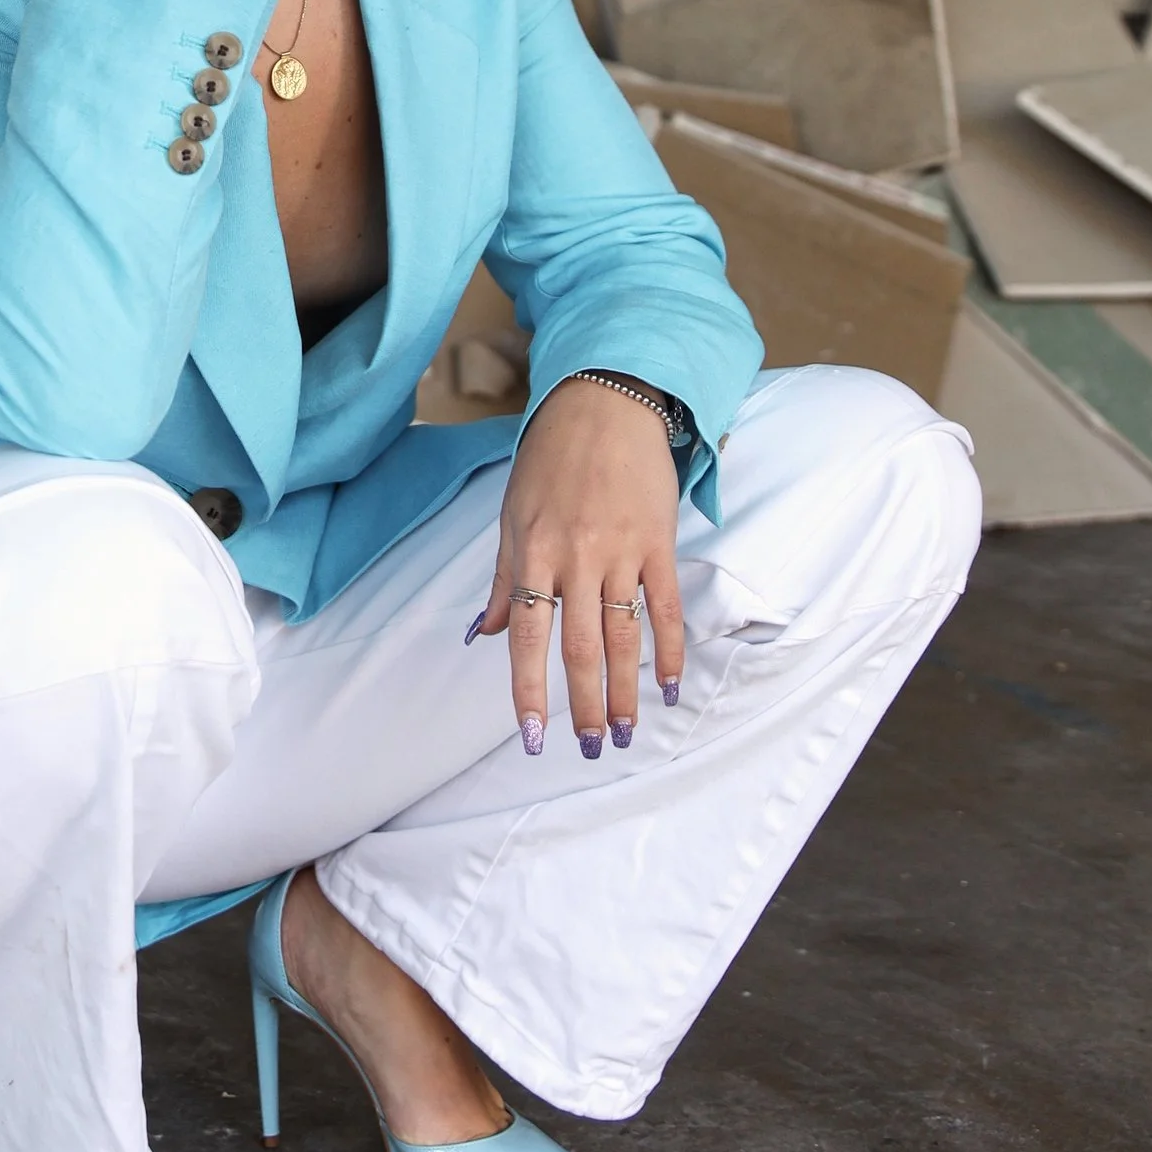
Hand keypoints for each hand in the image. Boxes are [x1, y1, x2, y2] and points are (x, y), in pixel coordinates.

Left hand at [475, 378, 685, 754]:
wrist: (604, 402)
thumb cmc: (550, 460)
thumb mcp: (512, 515)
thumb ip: (503, 581)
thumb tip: (481, 636)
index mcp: (532, 552)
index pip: (527, 637)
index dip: (529, 692)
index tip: (532, 737)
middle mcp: (576, 557)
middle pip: (581, 647)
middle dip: (584, 705)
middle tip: (591, 748)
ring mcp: (621, 551)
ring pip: (624, 637)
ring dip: (626, 691)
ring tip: (626, 733)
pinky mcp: (658, 541)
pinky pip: (665, 606)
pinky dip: (670, 649)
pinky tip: (668, 686)